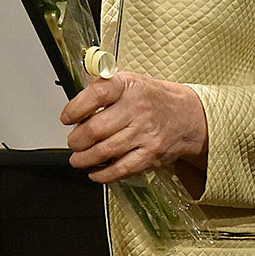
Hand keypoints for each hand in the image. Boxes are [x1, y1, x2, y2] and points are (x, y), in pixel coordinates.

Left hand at [61, 71, 208, 184]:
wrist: (188, 116)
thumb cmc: (153, 99)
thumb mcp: (130, 81)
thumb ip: (102, 88)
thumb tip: (75, 103)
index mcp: (129, 86)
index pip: (96, 94)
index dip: (75, 108)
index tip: (66, 117)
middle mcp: (138, 108)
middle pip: (96, 129)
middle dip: (77, 140)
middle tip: (73, 142)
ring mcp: (145, 133)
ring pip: (105, 151)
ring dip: (85, 159)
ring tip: (79, 158)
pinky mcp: (151, 154)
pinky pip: (121, 169)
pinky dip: (103, 174)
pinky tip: (95, 172)